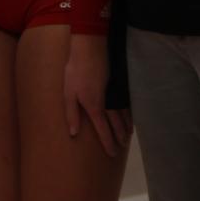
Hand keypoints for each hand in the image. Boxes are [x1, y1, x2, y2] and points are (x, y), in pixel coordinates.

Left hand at [63, 33, 126, 156]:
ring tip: (129, 134)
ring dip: (127, 125)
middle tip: (123, 146)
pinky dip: (130, 110)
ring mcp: (114, 93)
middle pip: (116, 123)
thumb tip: (74, 133)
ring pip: (124, 113)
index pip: (103, 130)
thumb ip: (71, 114)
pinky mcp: (118, 83)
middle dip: (119, 136)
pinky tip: (131, 112)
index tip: (113, 153)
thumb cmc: (75, 70)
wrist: (90, 47)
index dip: (108, 142)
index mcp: (94, 107)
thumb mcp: (68, 93)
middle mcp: (107, 103)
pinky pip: (126, 102)